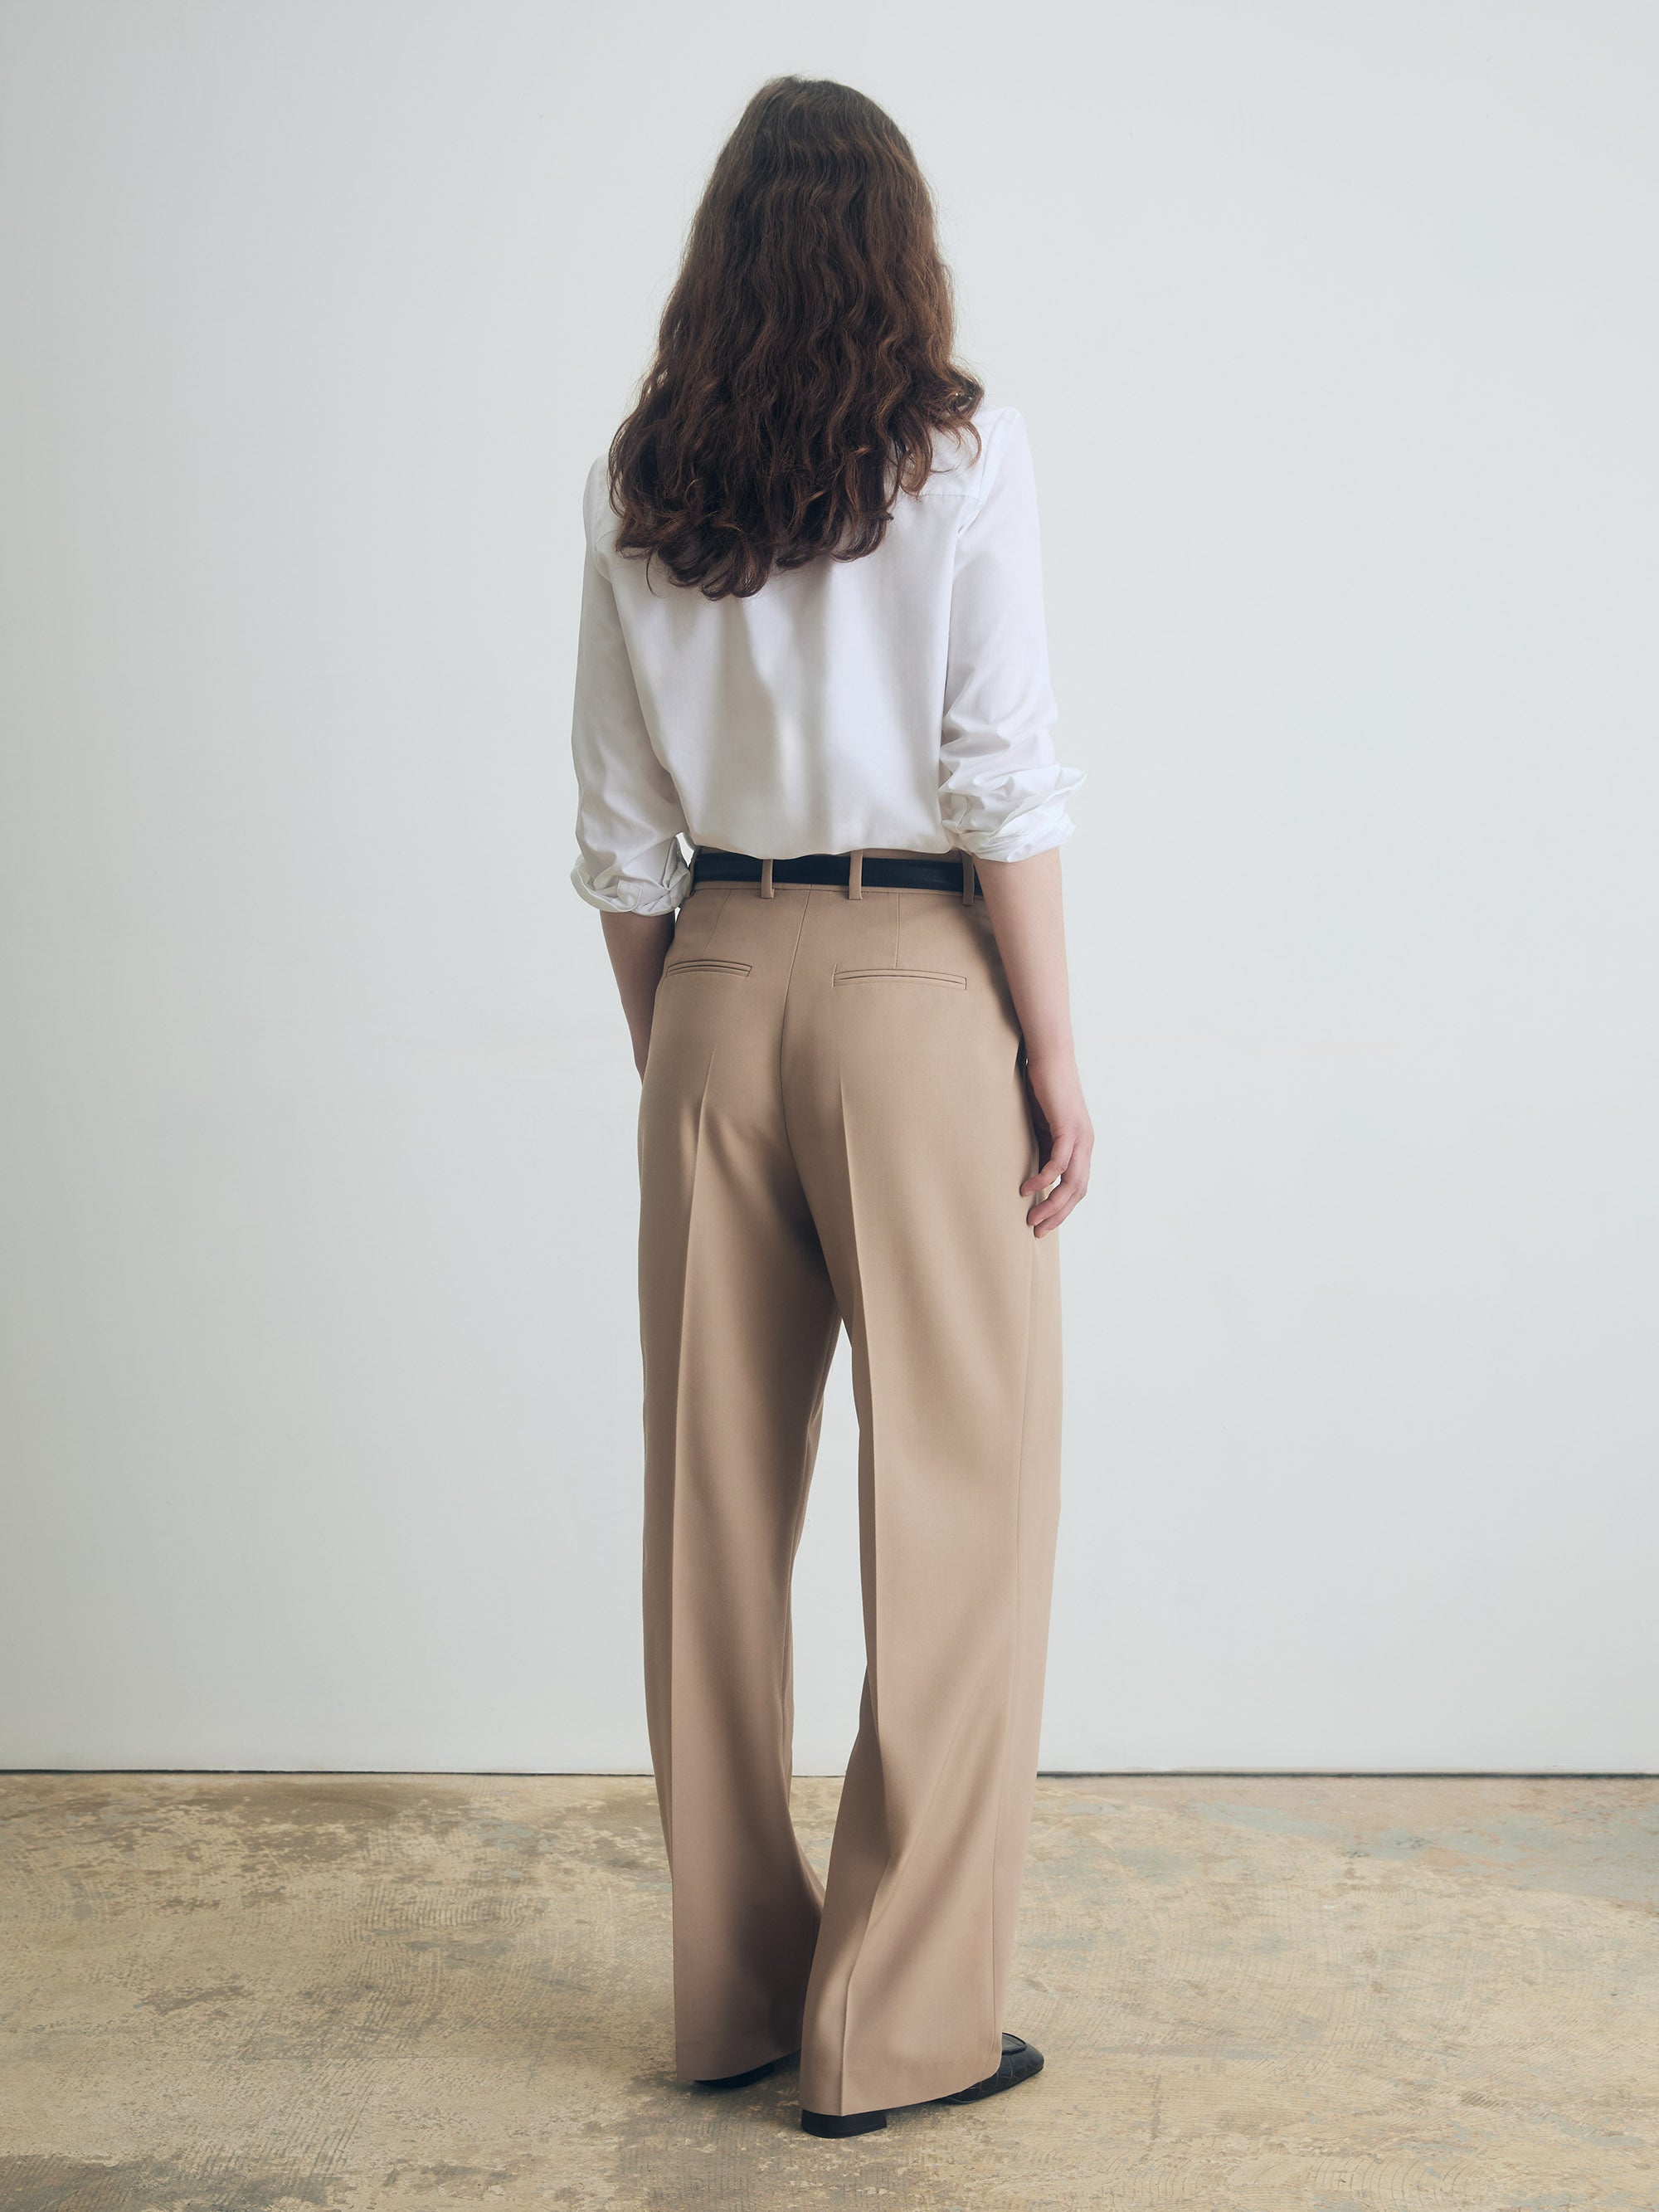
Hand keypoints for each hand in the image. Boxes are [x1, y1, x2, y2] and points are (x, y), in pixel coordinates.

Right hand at [1019, 1050, 1092, 1235]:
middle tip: (1036, 1230)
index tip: (1042, 1224)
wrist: (1050, 1056)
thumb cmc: (1042, 1087)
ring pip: (1071, 1182)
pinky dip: (1044, 1178)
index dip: (1062, 1209)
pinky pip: (1059, 1162)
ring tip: (1032, 1218)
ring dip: (1052, 1204)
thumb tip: (1028, 1169)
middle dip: (1057, 1215)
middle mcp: (1086, 1144)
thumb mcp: (1041, 1124)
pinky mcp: (1068, 1127)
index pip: (1077, 1187)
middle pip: (1077, 1191)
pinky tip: (1028, 1188)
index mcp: (1081, 1146)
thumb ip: (1041, 1146)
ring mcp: (1080, 1136)